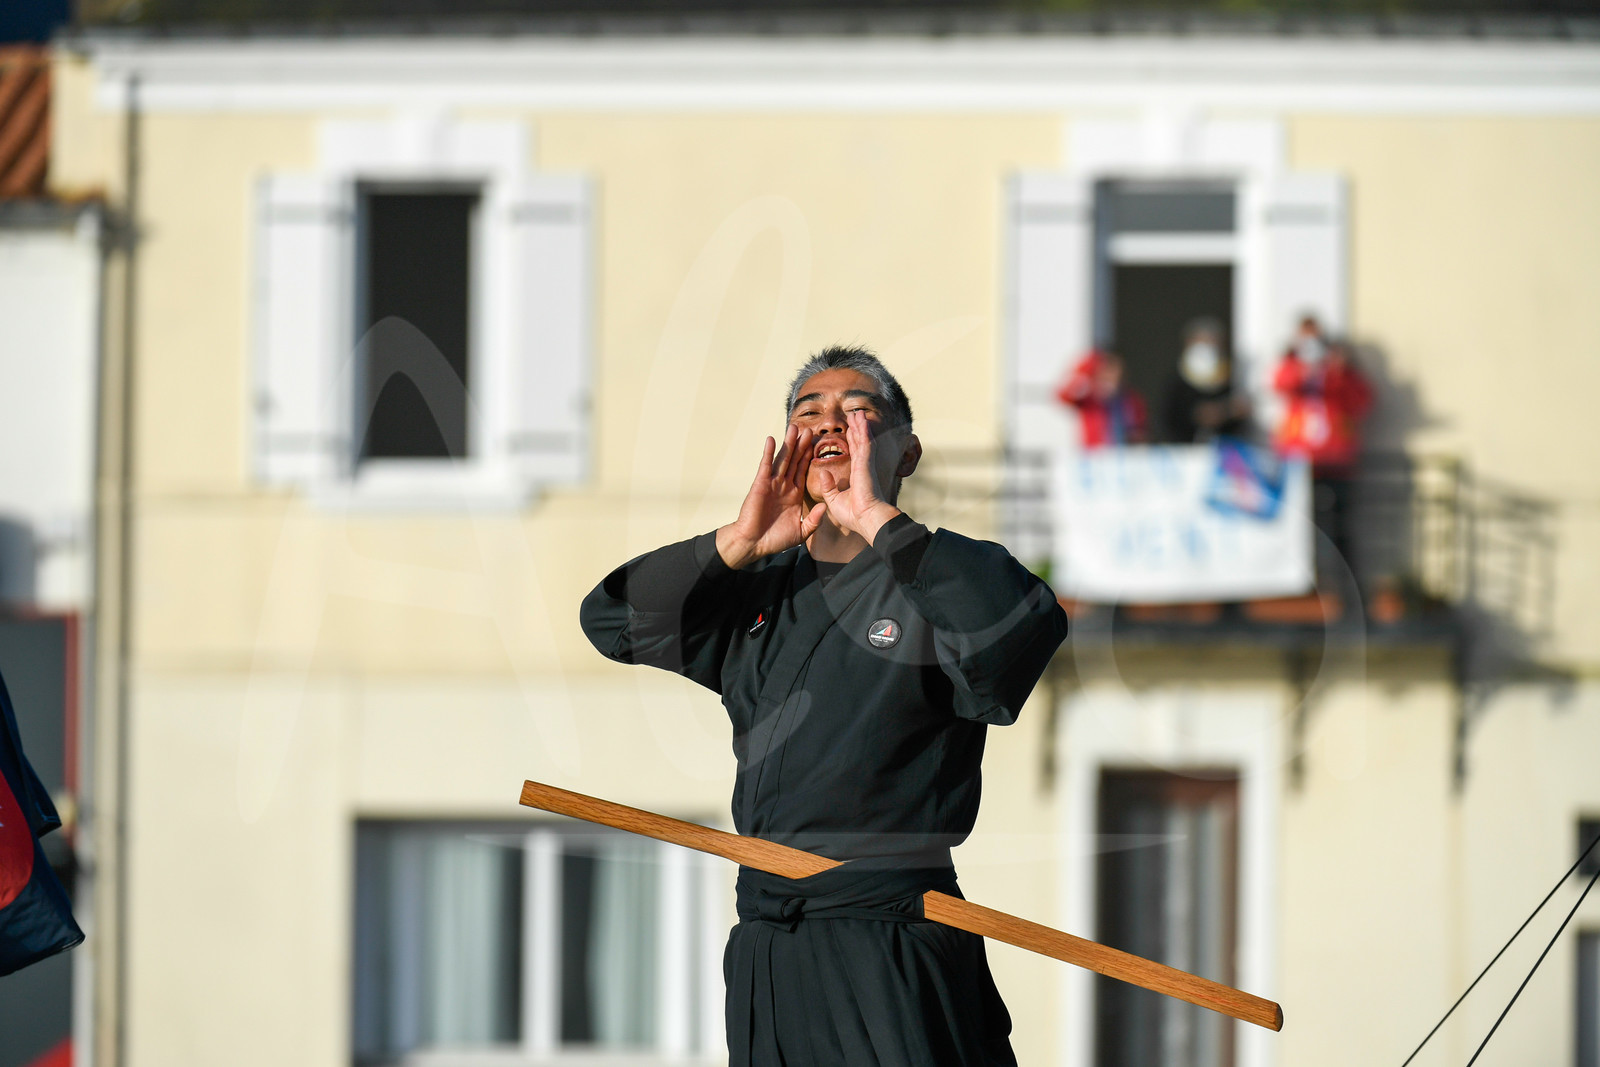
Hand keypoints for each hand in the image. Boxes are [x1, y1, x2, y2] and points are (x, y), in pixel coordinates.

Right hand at [716, 425, 826, 568]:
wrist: (754, 544)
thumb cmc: (775, 539)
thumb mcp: (801, 532)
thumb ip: (814, 520)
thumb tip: (825, 506)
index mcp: (794, 494)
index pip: (803, 470)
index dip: (809, 456)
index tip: (817, 442)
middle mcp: (784, 486)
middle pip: (794, 460)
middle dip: (801, 445)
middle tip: (809, 429)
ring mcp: (772, 484)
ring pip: (782, 459)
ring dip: (788, 443)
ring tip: (794, 427)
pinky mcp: (760, 484)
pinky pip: (766, 466)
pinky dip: (768, 453)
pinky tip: (771, 440)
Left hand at [814, 410, 901, 544]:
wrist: (866, 520)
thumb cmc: (854, 515)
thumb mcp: (834, 500)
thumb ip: (829, 486)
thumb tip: (822, 472)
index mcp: (856, 476)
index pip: (853, 454)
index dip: (852, 441)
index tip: (850, 431)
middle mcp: (862, 468)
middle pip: (858, 443)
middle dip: (857, 429)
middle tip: (855, 415)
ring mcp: (864, 465)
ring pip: (862, 440)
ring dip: (860, 426)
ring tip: (858, 413)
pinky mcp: (865, 464)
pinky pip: (863, 443)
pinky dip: (863, 431)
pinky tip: (861, 420)